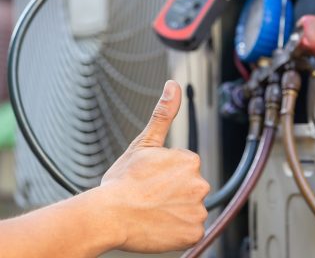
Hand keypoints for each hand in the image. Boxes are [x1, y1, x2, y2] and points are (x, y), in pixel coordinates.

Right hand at [98, 80, 209, 252]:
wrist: (108, 215)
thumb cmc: (122, 182)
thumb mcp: (143, 142)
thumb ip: (164, 113)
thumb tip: (173, 86)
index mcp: (190, 161)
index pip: (185, 169)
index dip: (166, 176)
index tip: (151, 181)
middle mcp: (200, 183)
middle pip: (190, 189)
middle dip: (174, 193)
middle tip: (150, 197)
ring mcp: (198, 209)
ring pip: (190, 209)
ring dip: (176, 212)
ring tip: (153, 212)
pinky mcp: (194, 233)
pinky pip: (191, 231)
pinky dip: (178, 231)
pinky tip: (160, 226)